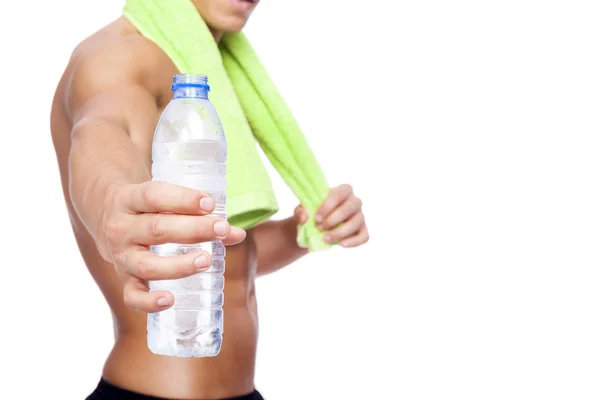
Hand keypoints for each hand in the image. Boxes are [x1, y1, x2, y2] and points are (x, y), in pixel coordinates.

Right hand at [98, 181, 245, 312]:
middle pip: (157, 228)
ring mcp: (121, 256)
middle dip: (193, 230)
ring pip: (147, 264)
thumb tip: (238, 233)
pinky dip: (149, 302)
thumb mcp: (164, 199)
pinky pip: (132, 295)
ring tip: (207, 260)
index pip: (154, 196)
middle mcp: (121, 228)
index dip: (183, 199)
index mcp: (129, 199)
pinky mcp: (123, 279)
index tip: (210, 203)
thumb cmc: (148, 206)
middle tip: (222, 229)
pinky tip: (169, 300)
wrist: (105, 215)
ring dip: (179, 265)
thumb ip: (199, 213)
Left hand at [295, 184, 368, 247]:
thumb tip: (304, 218)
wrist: (315, 228)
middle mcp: (354, 201)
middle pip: (352, 205)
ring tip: (326, 239)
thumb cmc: (312, 213)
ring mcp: (360, 216)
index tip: (316, 217)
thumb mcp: (302, 210)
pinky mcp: (362, 231)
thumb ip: (300, 211)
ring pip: (357, 222)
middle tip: (319, 228)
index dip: (329, 205)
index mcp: (343, 191)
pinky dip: (354, 241)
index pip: (341, 193)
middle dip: (335, 218)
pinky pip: (364, 236)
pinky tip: (341, 244)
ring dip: (341, 232)